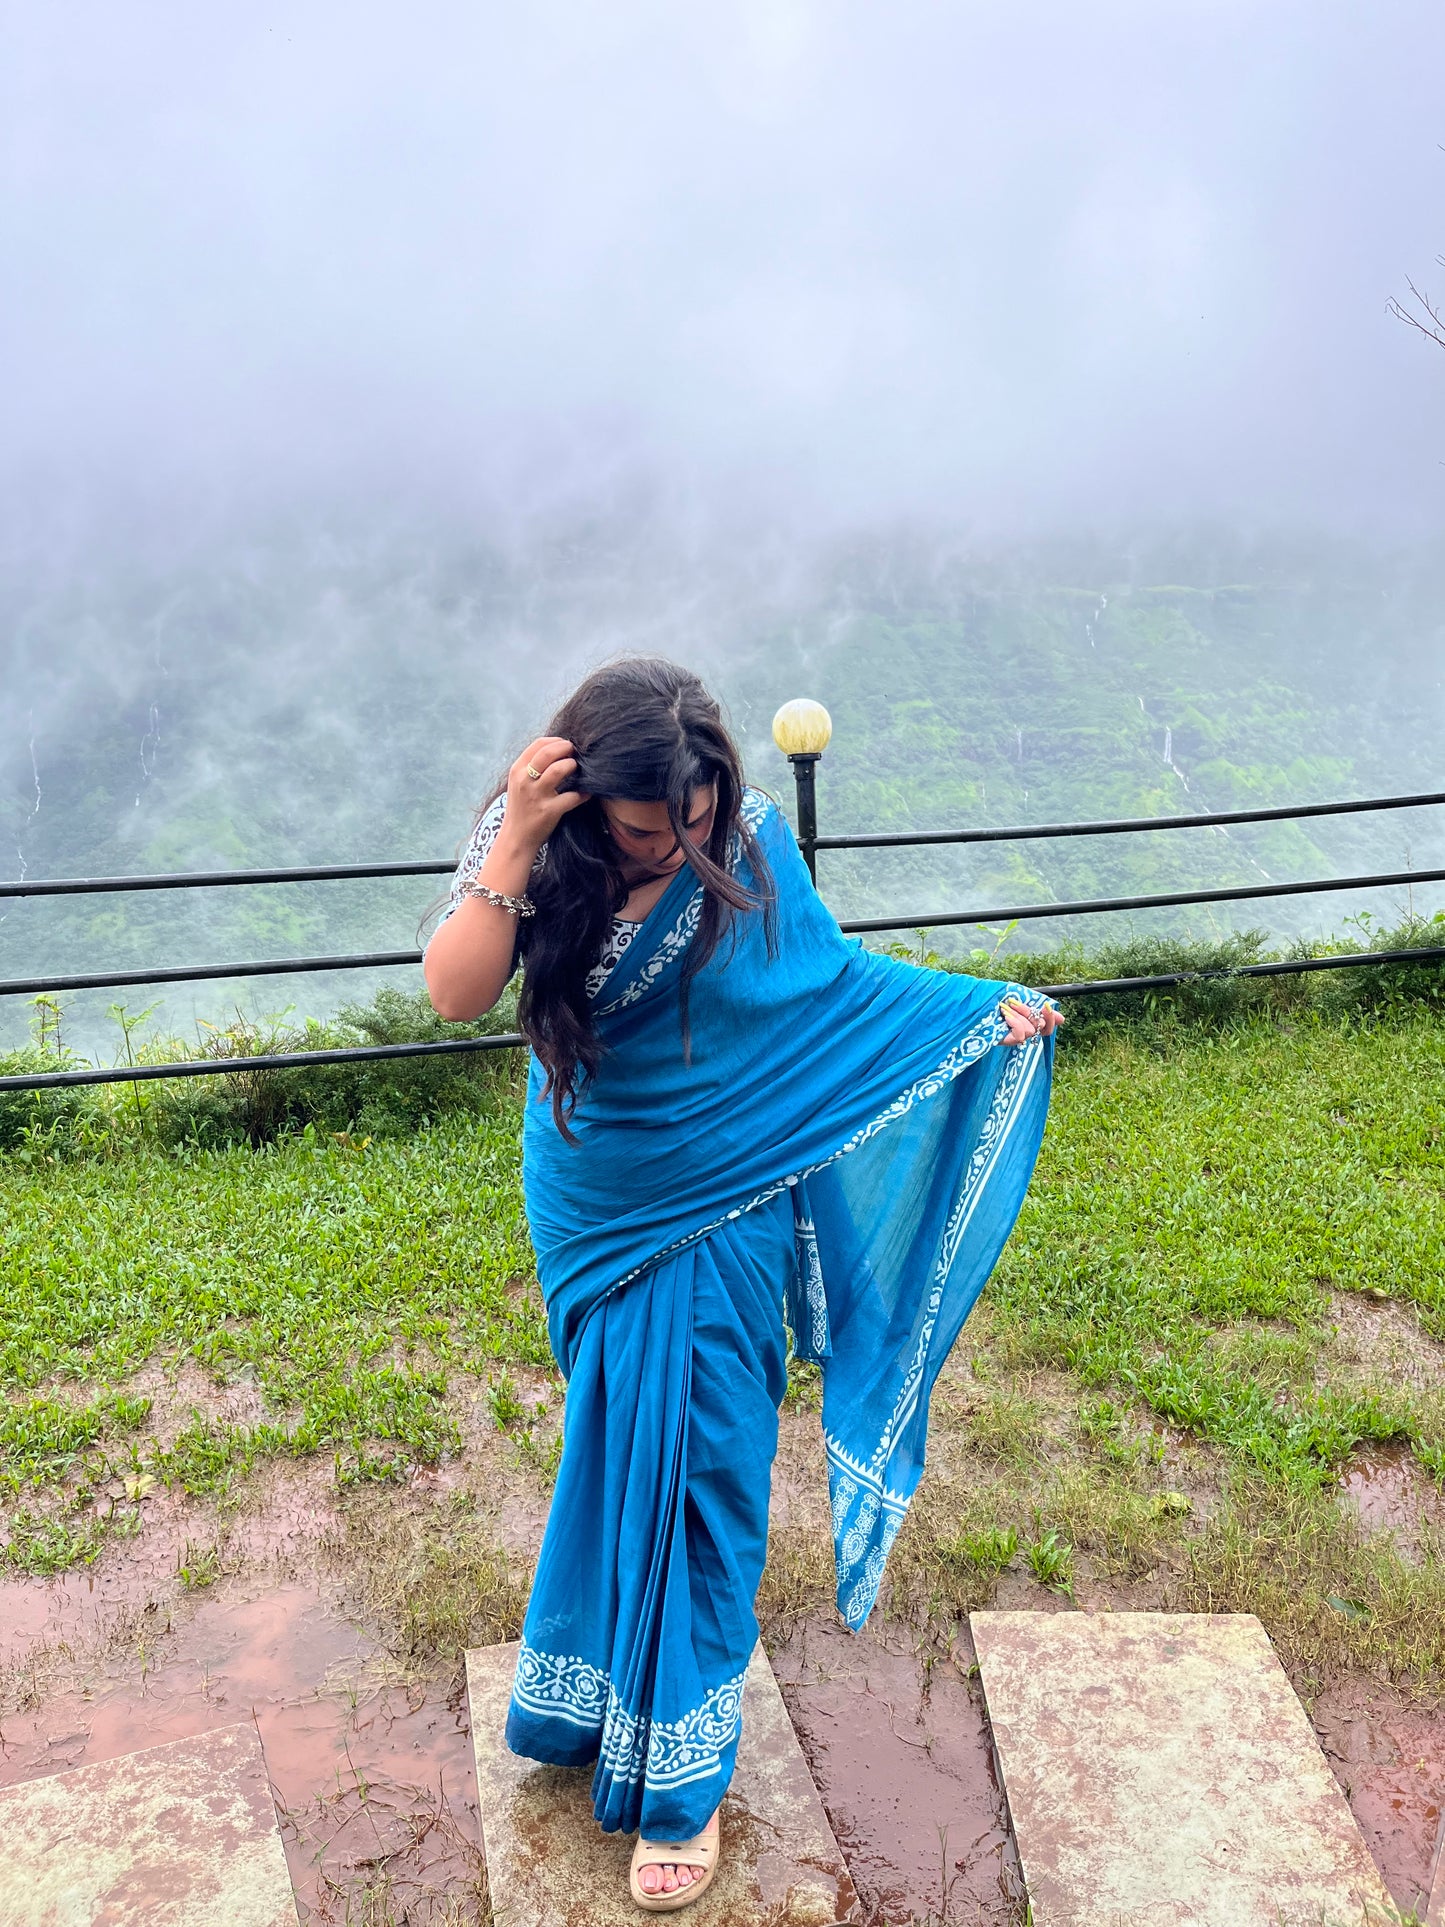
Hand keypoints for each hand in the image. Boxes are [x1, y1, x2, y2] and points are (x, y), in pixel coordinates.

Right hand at [498, 737, 590, 855]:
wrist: (516, 838)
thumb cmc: (521, 808)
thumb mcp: (518, 783)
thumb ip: (531, 766)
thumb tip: (556, 749)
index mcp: (517, 770)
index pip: (539, 744)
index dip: (557, 741)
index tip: (566, 745)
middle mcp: (525, 780)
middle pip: (549, 752)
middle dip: (567, 748)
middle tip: (576, 753)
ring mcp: (536, 796)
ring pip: (559, 770)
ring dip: (572, 766)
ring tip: (578, 770)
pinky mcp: (549, 811)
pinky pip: (572, 796)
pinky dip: (583, 794)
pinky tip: (586, 793)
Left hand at [999, 995, 1063, 1044]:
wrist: (972, 1001)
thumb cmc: (994, 1000)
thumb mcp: (1017, 998)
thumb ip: (1036, 1005)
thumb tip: (1062, 1020)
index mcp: (1026, 1021)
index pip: (1047, 1027)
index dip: (1051, 1018)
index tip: (1046, 1006)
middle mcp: (1022, 1031)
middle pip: (1042, 1027)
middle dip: (1030, 1013)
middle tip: (1014, 1002)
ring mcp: (1015, 1038)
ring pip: (1030, 1030)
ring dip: (1018, 1016)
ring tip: (1004, 1008)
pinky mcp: (1007, 1042)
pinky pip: (1021, 1036)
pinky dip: (1015, 1024)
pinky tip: (1006, 1017)